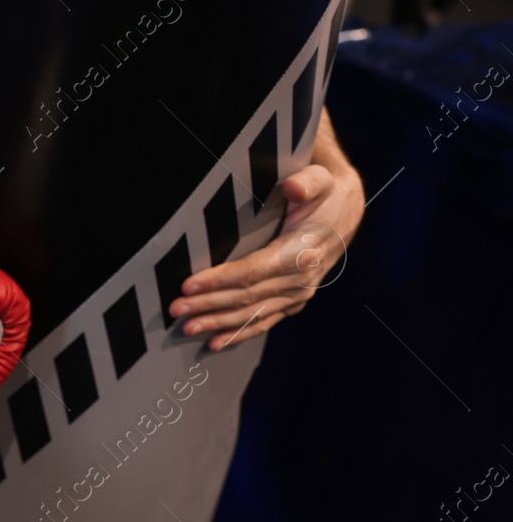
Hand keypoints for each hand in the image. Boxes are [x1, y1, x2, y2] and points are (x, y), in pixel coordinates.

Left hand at [169, 127, 363, 351]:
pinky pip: (264, 322)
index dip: (219, 280)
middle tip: (176, 309)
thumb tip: (294, 187)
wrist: (345, 213)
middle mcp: (301, 279)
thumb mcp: (321, 179)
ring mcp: (298, 294)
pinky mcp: (294, 302)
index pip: (253, 271)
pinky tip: (215, 342)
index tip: (189, 285)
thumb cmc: (324, 195)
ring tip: (187, 327)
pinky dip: (239, 333)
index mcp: (302, 251)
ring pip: (252, 314)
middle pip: (246, 296)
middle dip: (208, 305)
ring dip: (217, 323)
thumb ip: (308, 182)